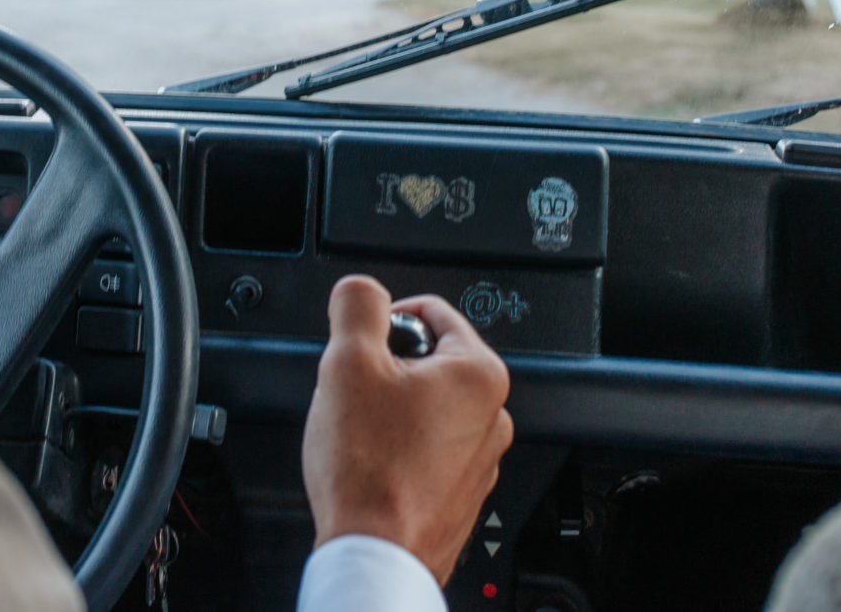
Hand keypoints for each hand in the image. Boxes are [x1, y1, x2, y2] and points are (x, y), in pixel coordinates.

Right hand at [302, 275, 513, 585]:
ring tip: (362, 431)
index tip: (364, 335)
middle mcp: (492, 416)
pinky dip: (402, 448)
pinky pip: (431, 451)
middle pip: (431, 362)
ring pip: (429, 408)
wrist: (374, 552)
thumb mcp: (348, 361)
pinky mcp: (462, 493)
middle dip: (389, 368)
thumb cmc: (369, 469)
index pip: (434, 312)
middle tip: (357, 389)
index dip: (389, 316)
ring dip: (394, 409)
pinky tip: (374, 463)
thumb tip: (362, 289)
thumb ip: (358, 305)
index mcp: (479, 374)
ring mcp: (480, 460)